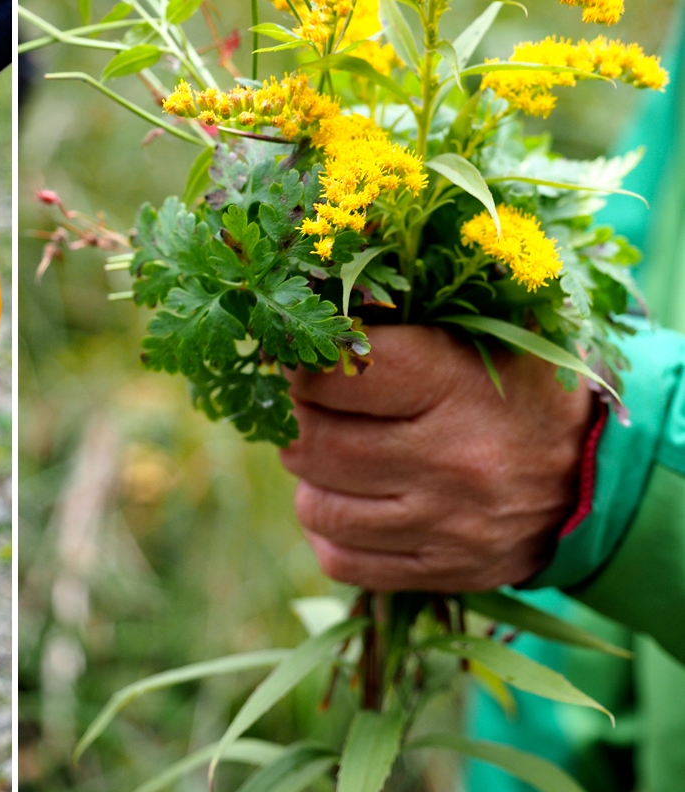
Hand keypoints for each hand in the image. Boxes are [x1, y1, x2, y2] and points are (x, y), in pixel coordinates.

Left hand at [279, 325, 595, 591]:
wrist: (597, 472)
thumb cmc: (514, 386)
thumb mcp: (475, 333)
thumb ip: (393, 324)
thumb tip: (308, 323)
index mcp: (457, 385)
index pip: (337, 373)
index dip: (305, 365)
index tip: (305, 362)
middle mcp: (452, 461)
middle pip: (313, 443)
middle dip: (297, 421)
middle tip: (309, 408)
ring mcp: (447, 526)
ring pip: (317, 507)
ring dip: (309, 478)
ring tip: (332, 453)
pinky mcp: (445, 571)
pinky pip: (342, 560)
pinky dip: (330, 531)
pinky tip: (350, 501)